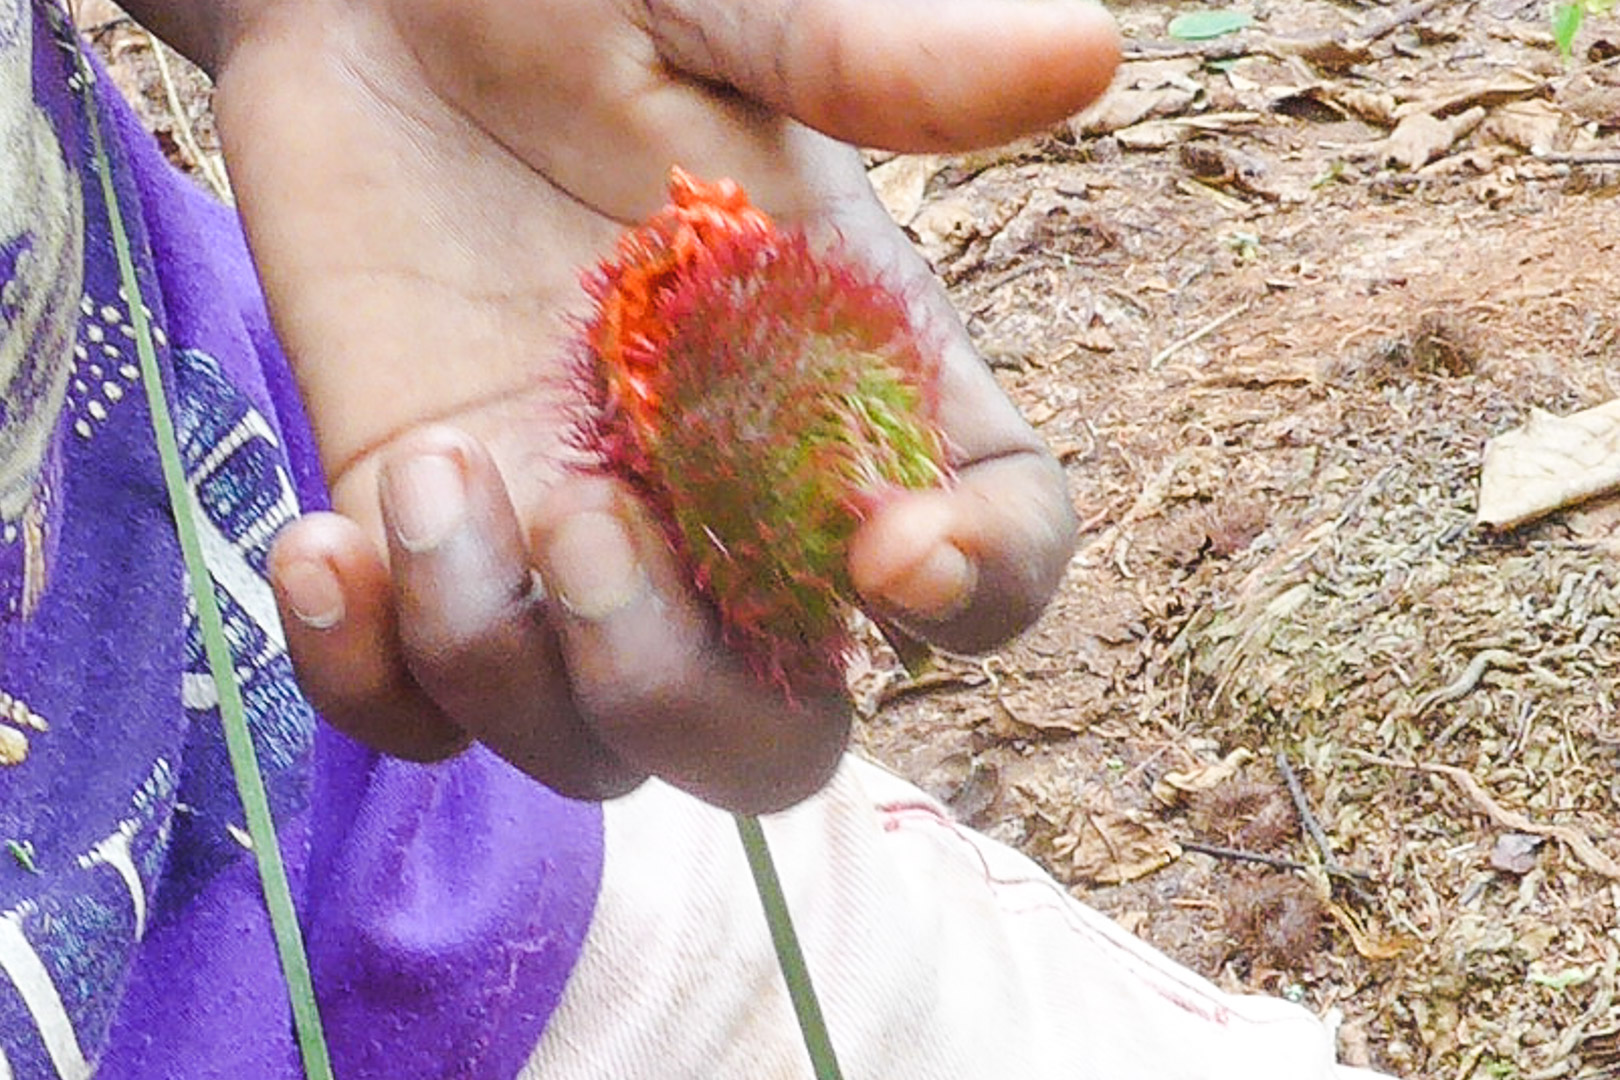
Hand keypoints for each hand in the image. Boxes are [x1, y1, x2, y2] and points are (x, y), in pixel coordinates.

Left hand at [202, 0, 1118, 811]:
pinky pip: (416, 711)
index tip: (891, 549)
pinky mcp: (425, 545)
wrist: (364, 0)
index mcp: (845, 386)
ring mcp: (567, 542)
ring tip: (428, 481)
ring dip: (500, 665)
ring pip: (591, 745)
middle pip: (773, 734)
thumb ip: (873, 64)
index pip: (995, 547)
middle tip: (588, 523)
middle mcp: (724, 505)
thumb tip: (1086, 44)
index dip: (984, 587)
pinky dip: (371, 680)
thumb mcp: (722, 17)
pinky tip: (326, 545)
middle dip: (686, 692)